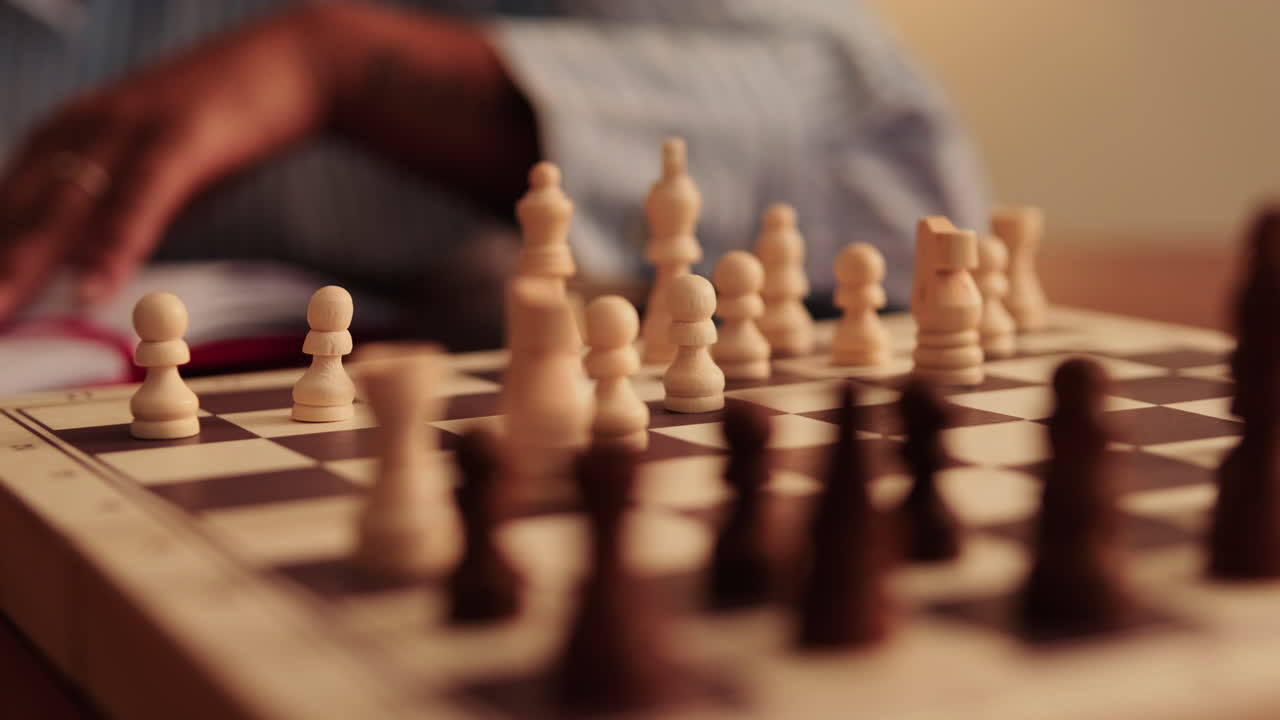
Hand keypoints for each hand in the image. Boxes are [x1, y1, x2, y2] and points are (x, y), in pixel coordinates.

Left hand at [0, 6, 328, 318]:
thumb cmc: (230, 123)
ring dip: (26, 264)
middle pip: (23, 210)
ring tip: (5, 312)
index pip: (11, 207)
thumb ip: (123, 217)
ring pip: (64, 206)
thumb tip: (92, 274)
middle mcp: (86, 128)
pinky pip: (138, 200)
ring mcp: (131, 129)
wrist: (298, 64)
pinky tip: (93, 289)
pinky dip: (113, 246)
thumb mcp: (160, 174)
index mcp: (72, 134)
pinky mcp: (180, 138)